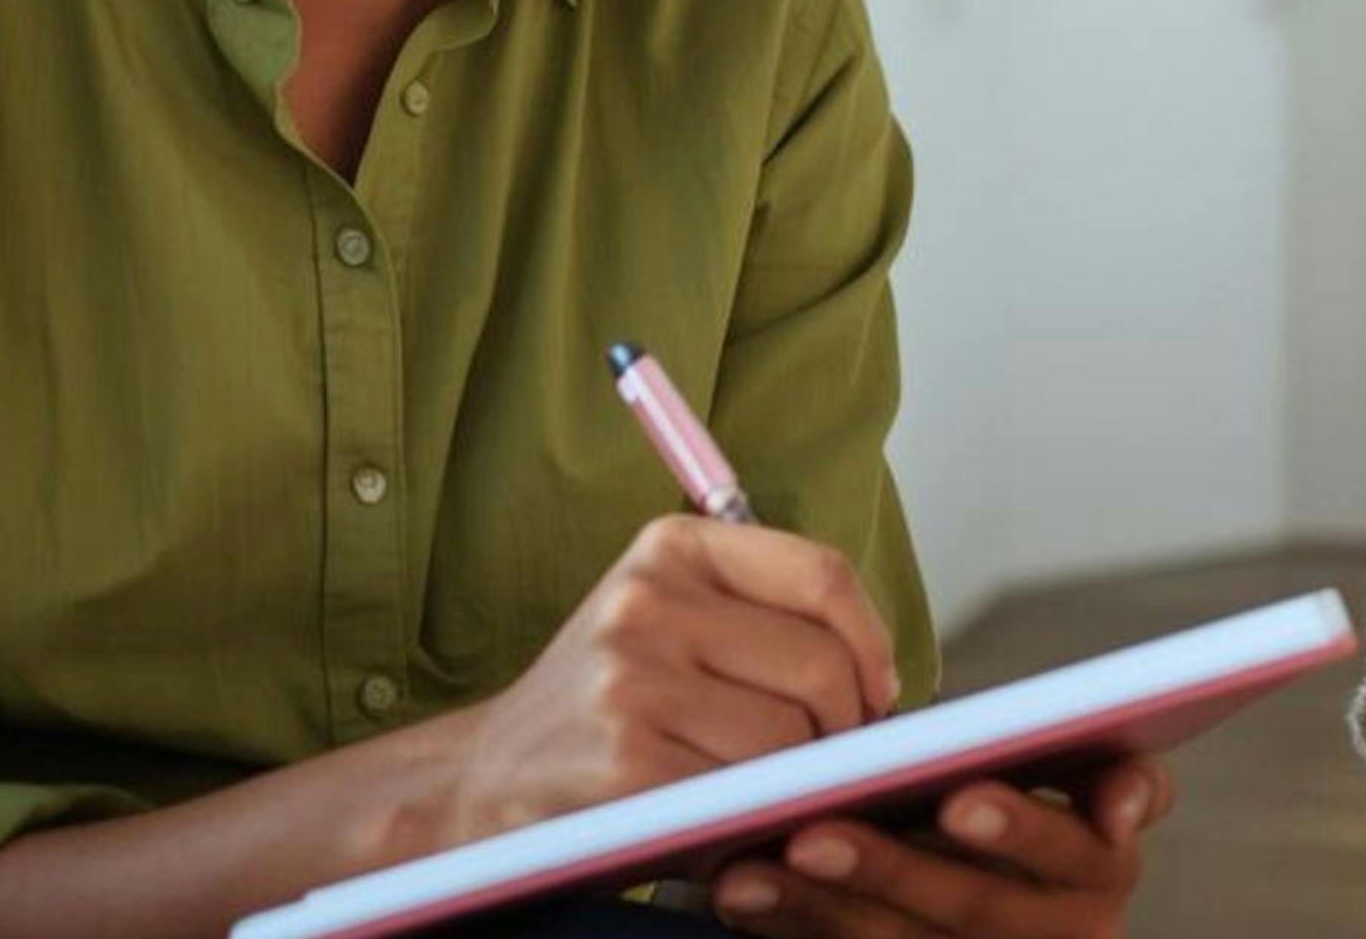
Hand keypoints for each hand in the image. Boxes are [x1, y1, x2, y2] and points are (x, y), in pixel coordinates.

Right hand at [430, 515, 901, 845]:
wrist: (483, 778)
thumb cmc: (604, 706)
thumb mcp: (669, 621)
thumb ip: (761, 618)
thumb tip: (882, 680)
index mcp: (670, 549)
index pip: (822, 574)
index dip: (872, 643)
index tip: (877, 692)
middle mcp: (647, 601)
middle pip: (821, 667)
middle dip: (842, 729)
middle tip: (820, 761)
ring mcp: (631, 680)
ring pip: (789, 739)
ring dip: (793, 781)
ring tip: (754, 788)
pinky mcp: (627, 761)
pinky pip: (742, 794)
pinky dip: (751, 816)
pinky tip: (721, 816)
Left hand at [708, 757, 1169, 937]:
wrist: (1003, 905)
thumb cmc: (1034, 824)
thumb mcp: (1088, 788)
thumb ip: (1115, 779)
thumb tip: (1121, 811)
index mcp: (1102, 871)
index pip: (1069, 852)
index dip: (1019, 831)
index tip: (960, 800)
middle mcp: (1055, 936)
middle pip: (969, 908)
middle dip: (889, 868)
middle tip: (814, 830)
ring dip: (818, 904)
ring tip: (751, 860)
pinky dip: (790, 924)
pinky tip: (743, 891)